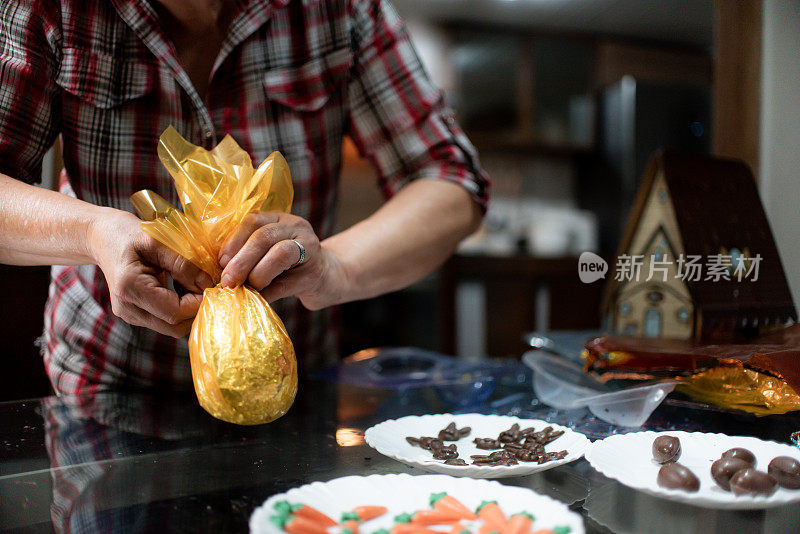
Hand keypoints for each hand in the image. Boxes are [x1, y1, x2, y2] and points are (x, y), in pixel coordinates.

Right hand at [89, 210, 212, 336]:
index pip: (174, 313)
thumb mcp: (158, 241)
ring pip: (171, 327)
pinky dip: (179, 308)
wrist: (102, 237)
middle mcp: (127, 308)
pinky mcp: (134, 315)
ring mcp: (129, 315)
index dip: (197, 302)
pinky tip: (179, 287)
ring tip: (189, 283)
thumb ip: (183, 263)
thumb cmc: (129, 234)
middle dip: (195, 308)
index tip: (208, 282)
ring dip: (188, 309)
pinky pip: (165, 320)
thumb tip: (207, 284)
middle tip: (202, 283)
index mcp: (130, 288)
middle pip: (174, 327)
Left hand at [218, 212, 345, 309]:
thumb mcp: (269, 252)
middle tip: (227, 280)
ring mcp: (310, 248)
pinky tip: (257, 300)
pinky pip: (287, 282)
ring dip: (256, 273)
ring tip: (244, 288)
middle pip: (264, 236)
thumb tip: (219, 274)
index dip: (234, 241)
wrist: (328, 278)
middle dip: (241, 260)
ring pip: (280, 253)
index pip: (254, 220)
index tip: (220, 262)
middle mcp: (297, 227)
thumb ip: (249, 255)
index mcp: (280, 219)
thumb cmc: (291, 267)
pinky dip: (268, 292)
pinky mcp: (315, 273)